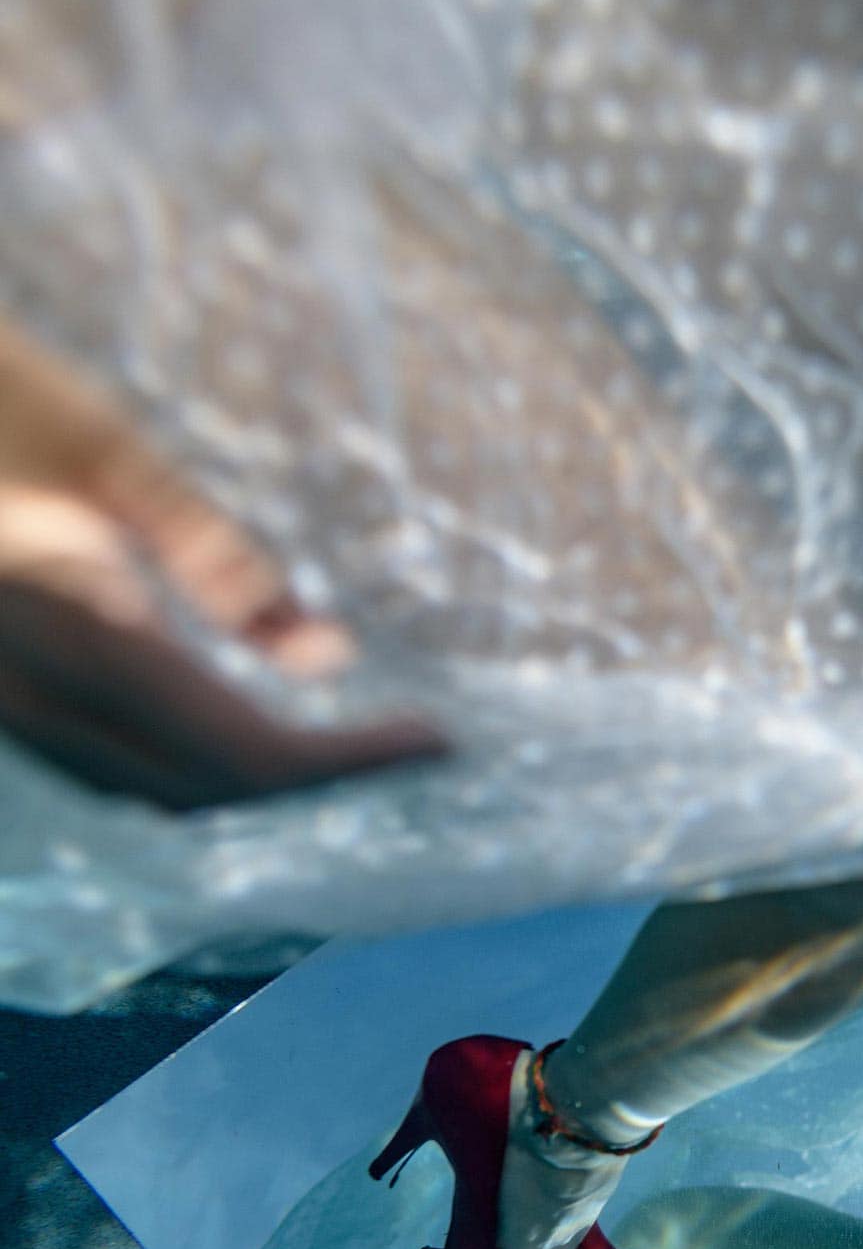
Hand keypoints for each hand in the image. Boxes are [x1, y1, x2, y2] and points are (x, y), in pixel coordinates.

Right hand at [0, 318, 439, 807]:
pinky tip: (243, 726)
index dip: (347, 760)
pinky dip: (196, 765)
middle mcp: (41, 704)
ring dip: (255, 782)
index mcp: (81, 647)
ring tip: (345, 746)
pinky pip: (114, 767)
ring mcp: (12, 712)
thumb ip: (212, 555)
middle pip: (206, 793)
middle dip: (315, 781)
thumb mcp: (105, 455)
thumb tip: (327, 654)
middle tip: (405, 745)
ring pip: (156, 793)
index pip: (244, 754)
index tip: (433, 739)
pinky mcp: (6, 699)